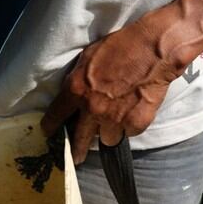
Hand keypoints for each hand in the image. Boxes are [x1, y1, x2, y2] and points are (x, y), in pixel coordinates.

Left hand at [41, 16, 183, 163]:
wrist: (153, 49)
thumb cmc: (121, 45)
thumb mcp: (88, 57)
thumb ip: (78, 80)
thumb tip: (73, 94)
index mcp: (76, 90)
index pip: (55, 116)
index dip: (51, 127)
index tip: (49, 133)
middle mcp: (92, 109)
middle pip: (79, 140)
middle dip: (76, 151)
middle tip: (76, 158)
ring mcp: (114, 119)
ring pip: (106, 139)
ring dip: (108, 132)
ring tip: (115, 121)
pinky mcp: (136, 124)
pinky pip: (128, 132)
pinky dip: (130, 126)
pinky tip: (134, 111)